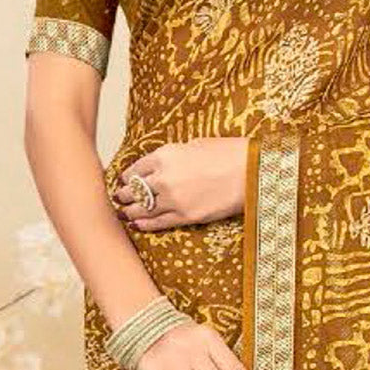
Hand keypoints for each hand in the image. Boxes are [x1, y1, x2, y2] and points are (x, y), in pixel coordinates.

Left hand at [113, 137, 248, 231]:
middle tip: (119, 198)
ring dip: (130, 211)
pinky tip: (138, 224)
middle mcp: (164, 177)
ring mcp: (173, 199)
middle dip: (124, 194)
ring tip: (123, 213)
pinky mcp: (185, 216)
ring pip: (142, 209)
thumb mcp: (197, 144)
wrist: (250, 171)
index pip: (136, 168)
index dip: (128, 176)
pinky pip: (158, 222)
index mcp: (166, 154)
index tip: (124, 180)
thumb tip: (166, 164)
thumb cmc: (229, 153)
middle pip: (135, 190)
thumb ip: (176, 155)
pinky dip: (145, 224)